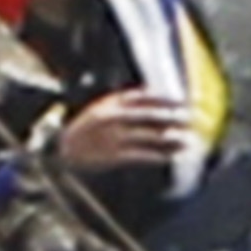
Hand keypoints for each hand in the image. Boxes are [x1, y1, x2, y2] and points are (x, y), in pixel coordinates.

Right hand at [51, 89, 192, 183]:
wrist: (58, 152)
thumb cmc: (86, 130)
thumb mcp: (100, 109)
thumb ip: (124, 101)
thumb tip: (154, 93)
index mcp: (108, 104)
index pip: (143, 97)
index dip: (165, 99)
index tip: (183, 101)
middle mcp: (111, 119)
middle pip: (149, 115)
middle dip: (172, 117)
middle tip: (192, 119)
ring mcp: (110, 138)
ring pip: (148, 136)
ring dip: (171, 139)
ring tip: (189, 141)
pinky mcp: (110, 156)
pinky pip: (140, 155)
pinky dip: (157, 156)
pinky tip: (171, 157)